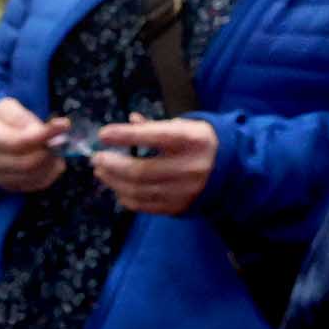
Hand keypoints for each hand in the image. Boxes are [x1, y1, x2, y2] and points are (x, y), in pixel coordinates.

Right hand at [0, 98, 73, 194]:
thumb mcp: (6, 107)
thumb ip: (22, 116)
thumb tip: (39, 132)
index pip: (19, 141)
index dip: (44, 135)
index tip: (64, 124)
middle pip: (27, 162)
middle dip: (49, 151)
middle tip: (60, 139)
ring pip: (33, 175)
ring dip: (51, 162)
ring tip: (57, 149)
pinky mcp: (9, 186)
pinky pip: (35, 185)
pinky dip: (50, 173)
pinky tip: (53, 161)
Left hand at [85, 116, 216, 216]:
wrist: (231, 170)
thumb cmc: (199, 143)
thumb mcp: (184, 127)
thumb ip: (155, 127)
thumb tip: (129, 121)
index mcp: (192, 140)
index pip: (154, 136)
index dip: (125, 136)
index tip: (103, 134)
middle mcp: (189, 167)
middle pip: (140, 171)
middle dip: (112, 165)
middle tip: (97, 158)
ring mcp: (184, 191)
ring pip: (138, 190)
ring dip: (114, 181)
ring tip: (102, 171)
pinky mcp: (178, 207)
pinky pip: (144, 205)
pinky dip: (125, 196)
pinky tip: (118, 187)